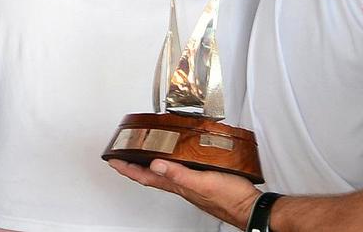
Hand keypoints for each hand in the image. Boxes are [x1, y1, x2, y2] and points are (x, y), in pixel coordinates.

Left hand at [107, 158, 259, 228]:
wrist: (249, 207)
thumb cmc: (230, 197)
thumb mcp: (202, 182)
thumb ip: (179, 173)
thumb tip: (156, 163)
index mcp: (178, 185)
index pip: (146, 176)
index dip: (128, 168)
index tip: (113, 160)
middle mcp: (182, 185)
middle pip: (151, 175)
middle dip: (134, 165)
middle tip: (121, 156)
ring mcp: (191, 183)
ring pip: (164, 172)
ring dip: (150, 163)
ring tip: (142, 154)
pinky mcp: (202, 180)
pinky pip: (179, 170)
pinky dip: (171, 162)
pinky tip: (175, 157)